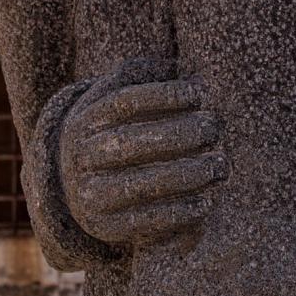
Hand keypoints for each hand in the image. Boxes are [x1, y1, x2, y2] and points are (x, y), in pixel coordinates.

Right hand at [60, 73, 225, 244]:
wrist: (75, 188)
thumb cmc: (114, 133)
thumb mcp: (114, 102)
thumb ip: (141, 79)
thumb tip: (182, 68)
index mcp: (86, 121)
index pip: (124, 102)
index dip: (164, 95)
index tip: (201, 91)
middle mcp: (82, 157)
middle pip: (131, 142)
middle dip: (180, 134)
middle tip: (215, 127)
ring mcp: (89, 194)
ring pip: (139, 184)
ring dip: (186, 176)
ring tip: (220, 166)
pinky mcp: (104, 227)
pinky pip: (144, 222)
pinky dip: (178, 212)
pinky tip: (207, 201)